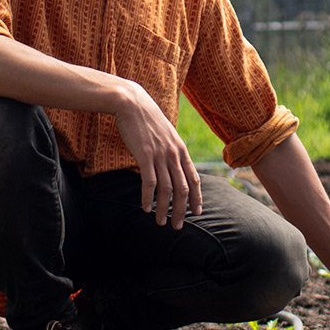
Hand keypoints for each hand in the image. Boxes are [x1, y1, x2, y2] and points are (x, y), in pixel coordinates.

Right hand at [107, 77, 203, 230]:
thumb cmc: (147, 119)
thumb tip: (170, 165)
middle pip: (183, 189)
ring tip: (161, 223)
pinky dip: (148, 198)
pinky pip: (149, 182)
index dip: (197, 197)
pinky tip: (145, 208)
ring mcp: (160, 155)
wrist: (132, 103)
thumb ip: (170, 150)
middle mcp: (174, 154)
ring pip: (167, 189)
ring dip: (164, 209)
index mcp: (181, 150)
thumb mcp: (165, 134)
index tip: (197, 212)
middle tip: (178, 226)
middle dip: (182, 210)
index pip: (194, 179)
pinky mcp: (144, 155)